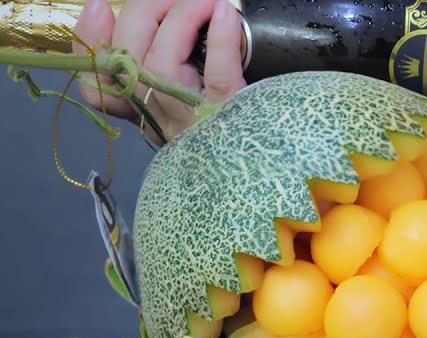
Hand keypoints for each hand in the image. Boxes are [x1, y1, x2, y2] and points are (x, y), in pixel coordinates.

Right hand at [71, 0, 245, 142]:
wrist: (261, 158)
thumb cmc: (219, 120)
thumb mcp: (171, 97)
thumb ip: (142, 64)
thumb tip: (106, 11)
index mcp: (142, 111)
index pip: (97, 85)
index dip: (90, 43)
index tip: (99, 7)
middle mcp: (159, 117)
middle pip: (127, 62)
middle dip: (143, 13)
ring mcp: (191, 117)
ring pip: (160, 64)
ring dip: (180, 17)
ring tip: (202, 0)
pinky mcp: (228, 112)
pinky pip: (218, 74)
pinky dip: (220, 39)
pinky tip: (224, 14)